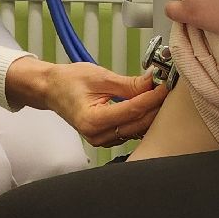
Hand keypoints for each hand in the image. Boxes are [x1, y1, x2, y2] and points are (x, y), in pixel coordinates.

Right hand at [5, 57, 166, 146]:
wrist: (51, 89)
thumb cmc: (69, 81)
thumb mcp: (100, 77)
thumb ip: (129, 84)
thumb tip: (152, 82)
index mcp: (93, 120)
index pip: (132, 111)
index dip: (152, 98)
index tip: (165, 85)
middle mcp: (97, 135)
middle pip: (137, 123)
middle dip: (154, 106)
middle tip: (166, 87)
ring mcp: (101, 140)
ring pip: (136, 129)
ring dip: (150, 113)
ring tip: (159, 94)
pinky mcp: (106, 139)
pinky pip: (130, 131)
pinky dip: (140, 118)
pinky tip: (148, 104)